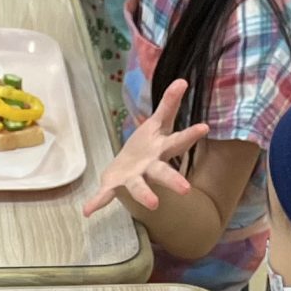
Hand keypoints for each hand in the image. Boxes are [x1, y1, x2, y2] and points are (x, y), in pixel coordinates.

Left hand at [80, 79, 210, 217]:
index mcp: (161, 149)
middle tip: (186, 190)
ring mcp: (134, 179)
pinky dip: (97, 202)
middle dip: (173, 180)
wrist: (127, 170)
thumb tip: (182, 79)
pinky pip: (106, 195)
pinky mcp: (116, 186)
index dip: (190, 134)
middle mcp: (150, 168)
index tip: (204, 127)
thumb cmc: (147, 146)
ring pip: (140, 187)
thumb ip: (169, 104)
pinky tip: (87, 210)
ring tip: (153, 204)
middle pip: (163, 173)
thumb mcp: (157, 123)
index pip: (178, 141)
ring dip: (145, 195)